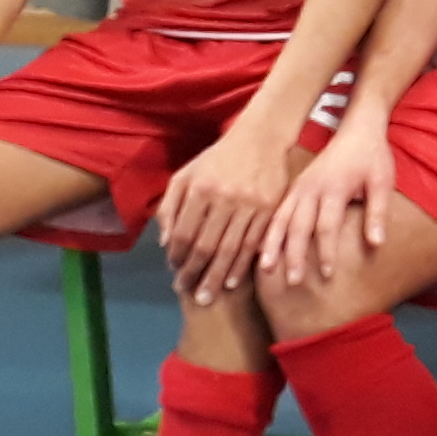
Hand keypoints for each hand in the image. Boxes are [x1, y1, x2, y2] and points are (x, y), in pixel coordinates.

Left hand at [158, 120, 297, 308]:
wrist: (260, 139)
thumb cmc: (217, 158)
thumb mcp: (186, 174)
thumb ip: (170, 205)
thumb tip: (165, 243)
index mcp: (201, 189)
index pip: (184, 232)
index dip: (176, 255)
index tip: (174, 269)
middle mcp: (225, 198)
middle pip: (206, 246)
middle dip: (194, 273)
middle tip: (187, 292)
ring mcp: (251, 205)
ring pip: (231, 250)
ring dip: (217, 277)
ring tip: (208, 296)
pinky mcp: (271, 209)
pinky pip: (254, 245)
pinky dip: (242, 266)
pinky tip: (233, 282)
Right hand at [263, 115, 396, 293]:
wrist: (357, 130)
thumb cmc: (372, 158)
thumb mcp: (383, 181)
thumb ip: (378, 212)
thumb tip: (377, 244)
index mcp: (333, 187)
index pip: (327, 225)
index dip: (326, 251)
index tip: (327, 275)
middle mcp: (311, 188)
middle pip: (299, 225)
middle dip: (294, 255)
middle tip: (292, 281)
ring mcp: (299, 188)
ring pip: (281, 219)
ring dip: (273, 245)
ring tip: (266, 269)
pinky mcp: (294, 188)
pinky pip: (277, 212)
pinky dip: (268, 231)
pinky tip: (260, 249)